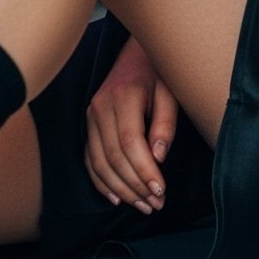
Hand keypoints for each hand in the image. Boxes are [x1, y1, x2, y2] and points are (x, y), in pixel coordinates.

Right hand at [84, 35, 177, 215]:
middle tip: (155, 204)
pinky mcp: (88, 124)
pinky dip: (101, 182)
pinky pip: (89, 159)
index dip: (144, 170)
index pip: (130, 142)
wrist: (136, 53)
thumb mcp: (170, 92)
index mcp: (124, 96)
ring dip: (121, 189)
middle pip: (113, 157)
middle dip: (135, 186)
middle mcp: (101, 107)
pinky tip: (117, 197)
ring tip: (142, 205)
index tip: (160, 190)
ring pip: (99, 162)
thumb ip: (165, 124)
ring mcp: (91, 116)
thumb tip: (158, 157)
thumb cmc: (158, 73)